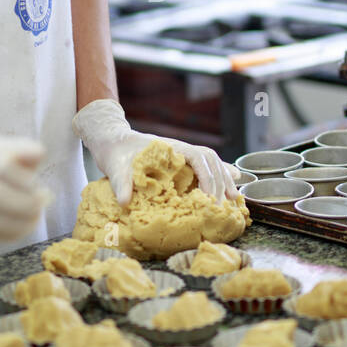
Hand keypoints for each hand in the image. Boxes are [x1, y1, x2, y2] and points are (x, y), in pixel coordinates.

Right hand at [0, 136, 51, 241]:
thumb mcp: (9, 146)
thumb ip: (27, 149)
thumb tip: (41, 154)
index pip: (3, 169)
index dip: (26, 182)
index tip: (44, 190)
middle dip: (25, 204)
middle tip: (42, 205)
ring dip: (19, 223)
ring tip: (36, 219)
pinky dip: (8, 235)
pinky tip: (24, 229)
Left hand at [72, 98, 239, 206]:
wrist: (112, 141)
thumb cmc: (115, 152)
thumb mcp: (116, 166)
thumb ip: (120, 183)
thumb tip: (124, 202)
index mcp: (170, 148)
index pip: (198, 157)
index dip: (207, 177)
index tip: (209, 197)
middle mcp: (181, 150)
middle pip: (211, 161)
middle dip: (221, 182)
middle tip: (225, 205)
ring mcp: (182, 156)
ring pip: (212, 163)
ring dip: (224, 179)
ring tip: (234, 199)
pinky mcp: (180, 163)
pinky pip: (206, 167)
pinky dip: (220, 174)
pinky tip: (233, 181)